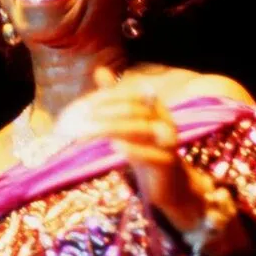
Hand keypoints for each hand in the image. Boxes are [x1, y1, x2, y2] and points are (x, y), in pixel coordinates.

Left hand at [56, 66, 203, 229]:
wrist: (169, 185)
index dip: (113, 97)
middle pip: (139, 111)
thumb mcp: (129, 124)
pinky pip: (154, 155)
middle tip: (86, 116)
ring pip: (146, 131)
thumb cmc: (146, 151)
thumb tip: (100, 70)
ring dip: (121, 129)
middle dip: (113, 112)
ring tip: (97, 130)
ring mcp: (168, 144)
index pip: (134, 96)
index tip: (87, 103)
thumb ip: (117, 98)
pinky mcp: (168, 164)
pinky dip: (136, 151)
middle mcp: (165, 123)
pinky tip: (117, 148)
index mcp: (156, 110)